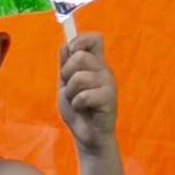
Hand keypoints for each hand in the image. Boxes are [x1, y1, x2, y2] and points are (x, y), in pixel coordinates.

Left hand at [57, 33, 117, 151]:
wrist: (86, 135)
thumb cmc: (77, 110)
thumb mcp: (66, 85)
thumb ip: (65, 66)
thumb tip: (64, 45)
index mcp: (95, 64)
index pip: (95, 39)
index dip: (81, 40)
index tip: (71, 50)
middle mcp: (104, 70)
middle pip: (80, 56)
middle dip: (67, 73)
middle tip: (71, 89)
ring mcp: (108, 84)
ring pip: (79, 77)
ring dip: (71, 93)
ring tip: (78, 102)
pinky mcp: (109, 98)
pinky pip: (83, 96)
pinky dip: (77, 105)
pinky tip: (84, 110)